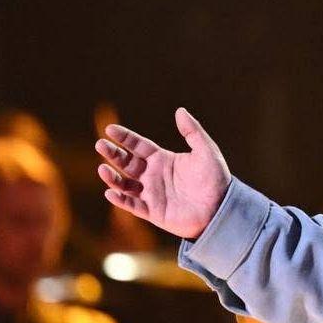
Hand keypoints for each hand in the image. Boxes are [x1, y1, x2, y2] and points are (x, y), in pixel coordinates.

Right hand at [95, 108, 230, 239]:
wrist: (222, 207)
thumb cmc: (215, 179)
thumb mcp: (206, 151)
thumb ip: (193, 132)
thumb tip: (180, 110)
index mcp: (163, 159)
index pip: (138, 146)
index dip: (124, 138)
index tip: (110, 129)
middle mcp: (153, 175)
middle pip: (127, 162)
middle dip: (113, 154)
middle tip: (100, 145)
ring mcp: (152, 194)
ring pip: (125, 184)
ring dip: (112, 177)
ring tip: (102, 169)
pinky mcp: (153, 212)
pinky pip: (133, 205)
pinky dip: (121, 200)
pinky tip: (111, 192)